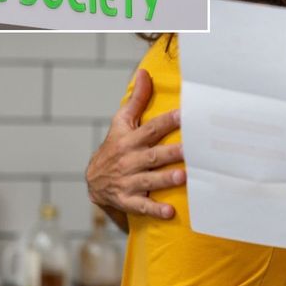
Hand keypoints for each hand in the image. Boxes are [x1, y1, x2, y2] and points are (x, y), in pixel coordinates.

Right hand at [85, 69, 185, 219]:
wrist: (93, 181)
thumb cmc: (115, 147)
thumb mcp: (122, 123)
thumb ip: (137, 100)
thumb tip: (145, 72)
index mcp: (130, 139)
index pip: (151, 128)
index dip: (168, 121)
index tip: (186, 114)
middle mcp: (129, 159)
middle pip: (153, 155)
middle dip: (172, 152)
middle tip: (191, 149)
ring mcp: (128, 181)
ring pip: (148, 179)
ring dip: (165, 179)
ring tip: (183, 176)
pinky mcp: (127, 200)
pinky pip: (141, 206)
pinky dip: (155, 210)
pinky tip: (170, 212)